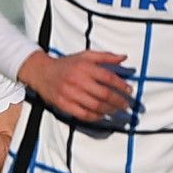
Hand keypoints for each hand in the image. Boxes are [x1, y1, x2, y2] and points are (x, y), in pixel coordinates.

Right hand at [19, 49, 134, 122]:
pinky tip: (102, 116)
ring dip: (109, 110)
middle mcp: (78, 80)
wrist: (42, 72)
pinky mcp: (64, 104)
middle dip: (119, 101)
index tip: (129, 90)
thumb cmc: (67, 64)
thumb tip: (124, 57)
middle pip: (104, 94)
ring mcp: (70, 94)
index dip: (121, 85)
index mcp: (85, 67)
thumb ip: (105, 56)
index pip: (108, 77)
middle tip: (126, 104)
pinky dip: (95, 117)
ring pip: (95, 106)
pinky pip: (83, 114)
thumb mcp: (85, 55)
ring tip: (116, 111)